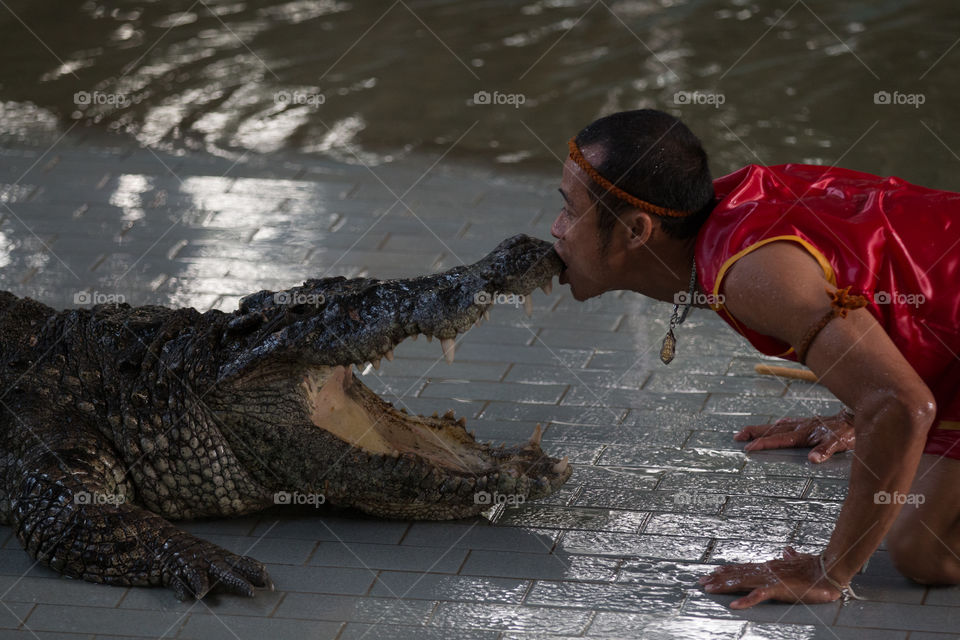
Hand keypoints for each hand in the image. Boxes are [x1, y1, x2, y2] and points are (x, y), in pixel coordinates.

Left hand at [698, 547, 841, 608]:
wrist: (829, 570)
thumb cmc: (816, 567)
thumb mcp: (799, 561)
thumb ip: (791, 557)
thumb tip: (788, 550)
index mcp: (770, 567)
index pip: (744, 568)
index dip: (729, 570)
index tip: (715, 570)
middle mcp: (765, 571)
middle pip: (737, 574)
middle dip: (718, 578)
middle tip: (701, 581)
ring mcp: (770, 579)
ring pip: (741, 582)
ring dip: (723, 586)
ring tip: (708, 588)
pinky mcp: (777, 589)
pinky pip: (757, 596)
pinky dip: (745, 601)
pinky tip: (733, 605)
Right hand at [734, 410, 854, 462]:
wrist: (857, 414)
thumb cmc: (849, 431)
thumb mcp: (840, 443)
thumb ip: (825, 450)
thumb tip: (812, 460)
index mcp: (804, 434)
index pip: (778, 440)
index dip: (762, 443)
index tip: (747, 447)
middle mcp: (800, 427)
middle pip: (771, 430)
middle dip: (753, 433)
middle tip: (736, 437)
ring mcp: (804, 423)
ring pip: (777, 426)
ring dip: (761, 429)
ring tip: (746, 432)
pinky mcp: (810, 422)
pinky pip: (788, 423)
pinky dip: (778, 425)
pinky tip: (776, 425)